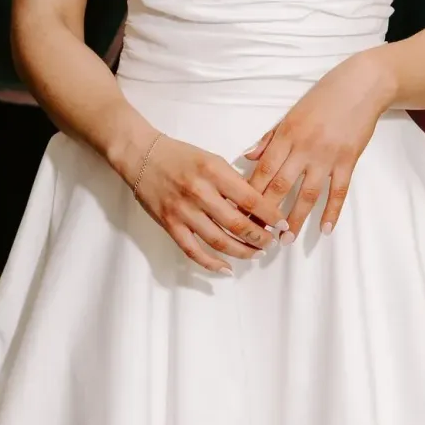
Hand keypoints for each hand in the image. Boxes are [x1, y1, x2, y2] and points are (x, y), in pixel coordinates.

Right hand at [128, 132, 275, 272]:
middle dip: (260, 238)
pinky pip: (193, 251)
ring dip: (242, 252)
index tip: (282, 224)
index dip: (270, 216)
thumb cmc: (180, 156)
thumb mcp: (212, 159)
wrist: (142, 156)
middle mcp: (199, 192)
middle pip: (238, 224)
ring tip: (256, 254)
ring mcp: (183, 211)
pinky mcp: (170, 225)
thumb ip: (233, 181)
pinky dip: (211, 264)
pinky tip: (226, 269)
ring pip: (219, 241)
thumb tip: (257, 206)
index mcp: (214, 172)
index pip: (250, 199)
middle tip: (271, 242)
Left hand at [247, 50, 393, 238]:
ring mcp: (327, 155)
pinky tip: (324, 229)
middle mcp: (304, 147)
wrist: (361, 85)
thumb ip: (269, 138)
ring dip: (296, 218)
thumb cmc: (323, 98)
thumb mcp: (291, 113)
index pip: (263, 170)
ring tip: (286, 239)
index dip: (251, 194)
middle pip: (281, 185)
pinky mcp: (348, 160)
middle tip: (258, 235)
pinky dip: (332, 212)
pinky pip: (338, 191)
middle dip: (267, 212)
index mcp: (287, 134)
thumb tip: (247, 157)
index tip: (241, 213)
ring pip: (308, 194)